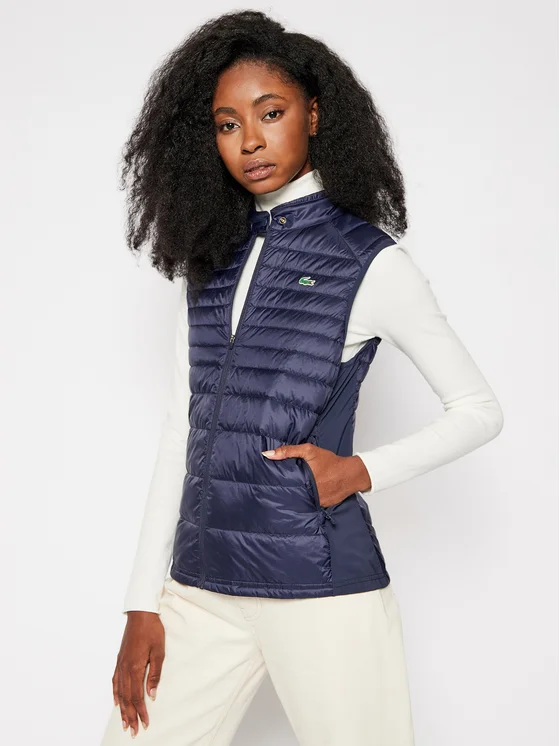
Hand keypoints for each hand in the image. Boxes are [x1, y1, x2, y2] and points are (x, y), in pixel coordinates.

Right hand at [112, 611, 164, 737]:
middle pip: (126, 698)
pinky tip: (116, 702)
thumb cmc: (152, 630)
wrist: (141, 614)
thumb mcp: (159, 651)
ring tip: (124, 723)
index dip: (141, 711)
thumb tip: (152, 694)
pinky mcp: (119, 659)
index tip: (145, 724)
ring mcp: (120, 664)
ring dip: (122, 709)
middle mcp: (125, 668)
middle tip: (133, 731)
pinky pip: (115, 681)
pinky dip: (115, 694)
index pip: (137, 696)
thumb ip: (155, 674)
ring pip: (119, 692)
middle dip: (130, 716)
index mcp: (135, 667)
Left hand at [262, 443, 371, 507]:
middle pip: (291, 494)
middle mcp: (309, 493)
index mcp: (303, 480)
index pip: (284, 486)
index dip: (276, 485)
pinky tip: (305, 495)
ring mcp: (316, 502)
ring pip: (300, 500)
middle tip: (276, 490)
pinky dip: (307, 500)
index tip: (269, 484)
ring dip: (296, 497)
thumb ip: (288, 451)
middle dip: (285, 492)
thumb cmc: (330, 461)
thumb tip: (267, 454)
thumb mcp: (309, 451)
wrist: (351, 474)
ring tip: (288, 493)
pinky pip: (311, 504)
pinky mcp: (322, 506)